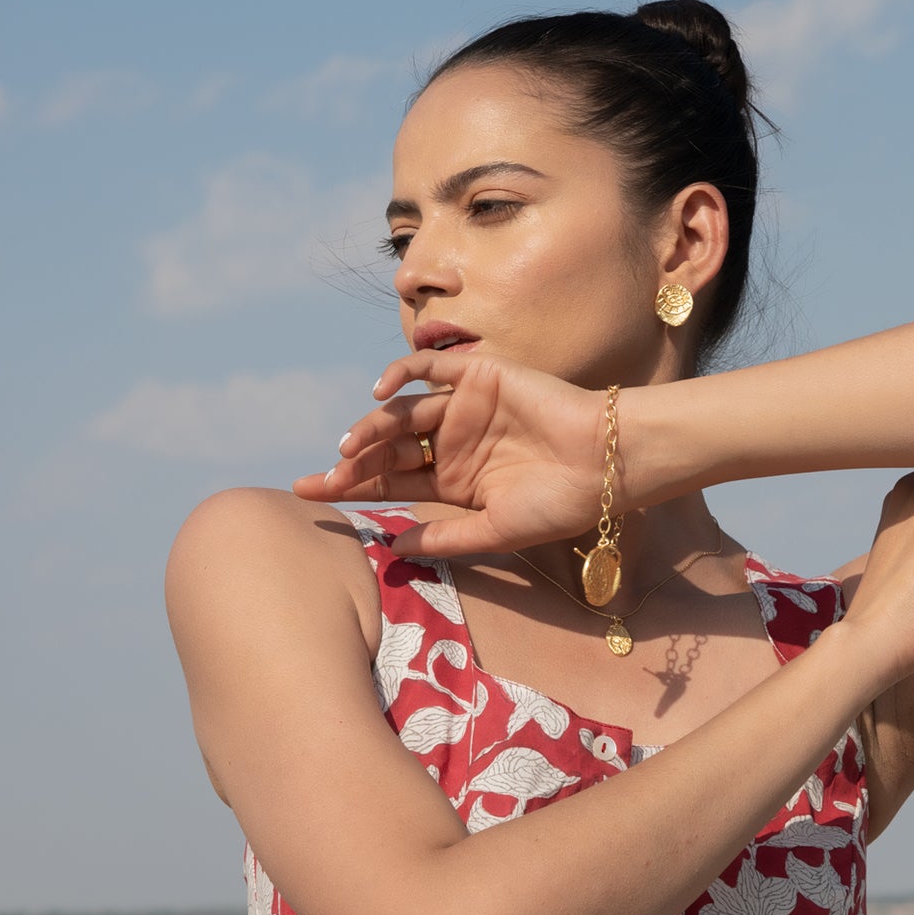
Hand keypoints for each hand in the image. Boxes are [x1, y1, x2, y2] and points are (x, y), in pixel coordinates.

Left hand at [292, 347, 617, 557]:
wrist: (604, 463)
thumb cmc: (558, 504)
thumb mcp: (494, 531)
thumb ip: (444, 537)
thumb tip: (391, 547)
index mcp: (452, 482)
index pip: (390, 481)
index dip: (348, 485)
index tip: (308, 495)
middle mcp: (452, 444)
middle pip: (387, 448)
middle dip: (351, 462)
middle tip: (322, 479)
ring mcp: (463, 407)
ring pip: (401, 412)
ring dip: (371, 427)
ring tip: (349, 448)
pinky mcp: (478, 375)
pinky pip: (428, 367)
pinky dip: (400, 372)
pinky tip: (380, 392)